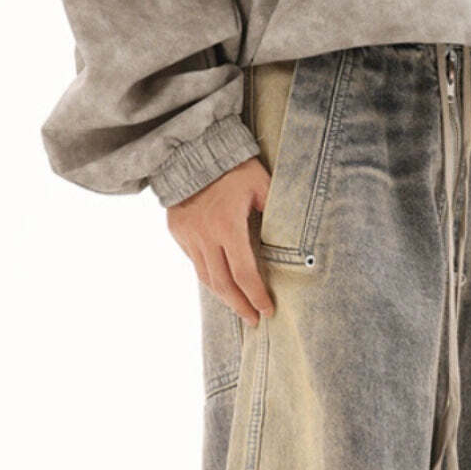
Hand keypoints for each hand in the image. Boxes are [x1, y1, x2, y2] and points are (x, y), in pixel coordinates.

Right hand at [166, 156, 274, 325]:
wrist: (192, 148)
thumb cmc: (234, 166)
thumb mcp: (262, 185)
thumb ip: (275, 213)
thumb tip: (293, 239)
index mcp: (228, 226)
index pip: (245, 274)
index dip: (257, 297)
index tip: (267, 311)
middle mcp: (205, 235)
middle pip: (223, 284)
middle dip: (240, 306)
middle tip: (253, 320)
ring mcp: (188, 235)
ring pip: (205, 277)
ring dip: (223, 296)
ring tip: (238, 308)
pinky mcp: (177, 231)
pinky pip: (194, 261)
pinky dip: (208, 275)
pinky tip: (221, 283)